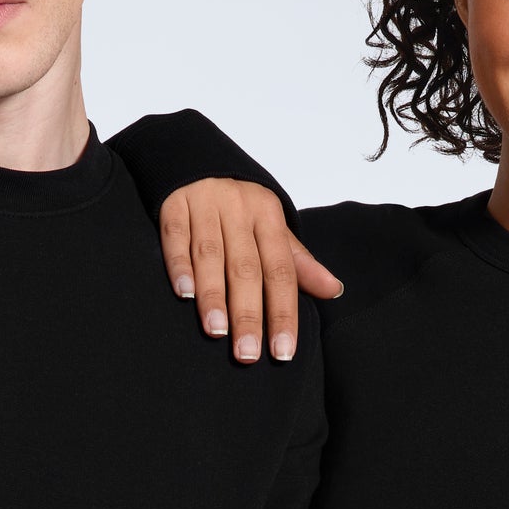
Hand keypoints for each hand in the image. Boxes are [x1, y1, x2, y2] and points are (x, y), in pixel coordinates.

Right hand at [159, 177, 342, 362]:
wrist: (196, 155)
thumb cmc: (239, 203)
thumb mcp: (271, 226)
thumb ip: (298, 263)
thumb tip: (335, 291)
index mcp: (268, 216)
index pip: (281, 271)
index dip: (283, 312)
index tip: (283, 351)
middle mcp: (239, 209)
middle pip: (246, 268)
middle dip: (248, 313)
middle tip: (247, 354)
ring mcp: (205, 204)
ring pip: (210, 254)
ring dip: (214, 295)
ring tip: (217, 331)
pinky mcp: (173, 203)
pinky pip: (176, 236)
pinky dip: (178, 265)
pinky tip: (183, 293)